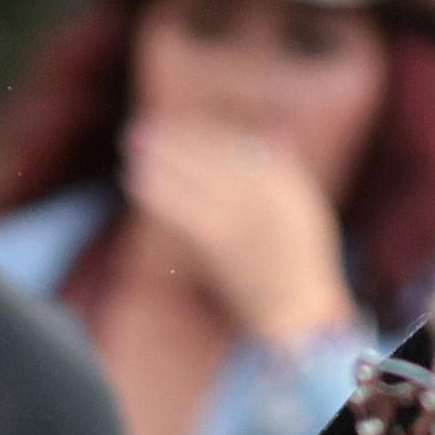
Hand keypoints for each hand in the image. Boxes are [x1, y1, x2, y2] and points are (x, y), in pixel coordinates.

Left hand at [117, 115, 351, 348]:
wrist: (295, 309)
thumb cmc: (297, 261)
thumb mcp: (302, 209)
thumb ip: (281, 171)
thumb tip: (259, 140)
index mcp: (283, 181)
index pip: (234, 146)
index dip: (201, 132)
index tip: (177, 125)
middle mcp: (264, 192)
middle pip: (209, 155)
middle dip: (174, 139)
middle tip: (141, 128)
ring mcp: (242, 215)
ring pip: (194, 176)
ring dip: (160, 157)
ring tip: (132, 146)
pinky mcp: (219, 242)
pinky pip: (183, 208)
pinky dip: (158, 191)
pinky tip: (135, 181)